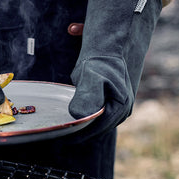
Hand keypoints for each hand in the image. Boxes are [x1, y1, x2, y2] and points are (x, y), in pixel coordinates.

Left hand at [69, 0, 161, 139]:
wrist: (113, 44)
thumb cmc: (101, 59)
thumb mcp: (91, 75)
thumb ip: (87, 95)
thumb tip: (78, 117)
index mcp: (120, 108)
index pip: (94, 129)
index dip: (76, 133)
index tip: (58, 134)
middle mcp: (122, 112)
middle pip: (96, 128)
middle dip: (76, 130)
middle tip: (56, 131)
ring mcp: (119, 109)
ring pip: (95, 123)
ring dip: (80, 124)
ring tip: (60, 126)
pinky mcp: (113, 104)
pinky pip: (96, 116)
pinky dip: (83, 116)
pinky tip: (69, 115)